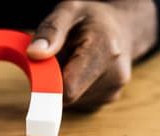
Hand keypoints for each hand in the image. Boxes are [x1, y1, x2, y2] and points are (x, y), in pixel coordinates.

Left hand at [27, 0, 156, 111]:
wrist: (125, 28)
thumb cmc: (92, 18)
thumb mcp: (70, 10)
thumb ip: (51, 30)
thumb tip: (34, 54)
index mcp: (104, 49)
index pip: (68, 87)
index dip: (48, 85)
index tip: (40, 74)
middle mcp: (114, 75)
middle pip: (67, 94)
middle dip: (55, 79)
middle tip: (61, 56)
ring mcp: (113, 90)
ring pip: (71, 99)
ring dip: (65, 83)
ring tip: (75, 60)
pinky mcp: (108, 99)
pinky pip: (79, 101)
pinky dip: (74, 87)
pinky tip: (83, 70)